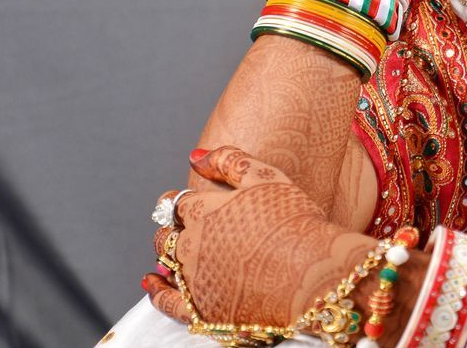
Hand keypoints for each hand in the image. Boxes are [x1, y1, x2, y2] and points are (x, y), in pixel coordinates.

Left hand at [144, 146, 376, 327]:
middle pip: (168, 233)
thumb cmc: (296, 223)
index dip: (183, 203)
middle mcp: (192, 244)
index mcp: (204, 210)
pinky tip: (153, 284)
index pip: (178, 203)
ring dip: (167, 255)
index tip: (188, 205)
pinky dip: (157, 293)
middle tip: (182, 227)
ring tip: (174, 252)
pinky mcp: (203, 310)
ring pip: (167, 263)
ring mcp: (195, 279)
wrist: (314, 274)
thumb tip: (194, 157)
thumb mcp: (266, 177)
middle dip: (172, 227)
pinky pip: (168, 303)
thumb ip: (229, 161)